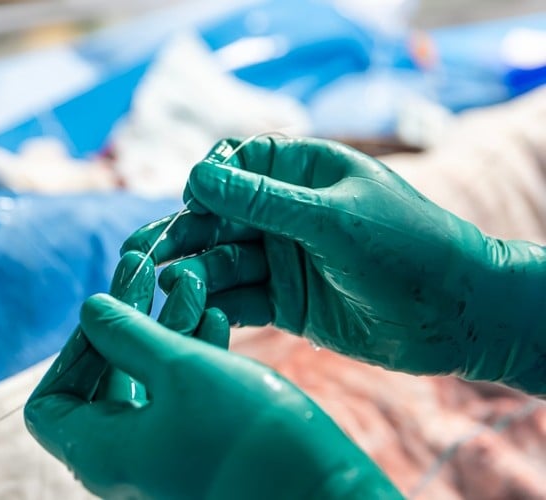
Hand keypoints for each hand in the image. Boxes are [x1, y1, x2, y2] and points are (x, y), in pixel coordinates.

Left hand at [25, 293, 400, 499]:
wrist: (329, 496)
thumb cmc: (249, 436)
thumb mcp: (179, 368)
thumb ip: (125, 333)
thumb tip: (88, 308)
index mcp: (98, 452)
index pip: (50, 401)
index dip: (71, 351)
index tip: (108, 309)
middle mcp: (124, 463)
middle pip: (102, 384)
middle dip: (127, 323)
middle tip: (148, 269)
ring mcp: (166, 460)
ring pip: (149, 386)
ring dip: (166, 331)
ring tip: (193, 283)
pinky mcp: (205, 454)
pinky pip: (183, 401)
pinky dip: (193, 358)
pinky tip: (217, 318)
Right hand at [122, 136, 544, 393]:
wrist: (458, 314)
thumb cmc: (406, 248)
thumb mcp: (331, 219)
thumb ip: (261, 201)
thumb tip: (194, 176)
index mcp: (300, 173)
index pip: (233, 166)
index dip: (205, 185)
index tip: (192, 205)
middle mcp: (285, 214)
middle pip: (215, 218)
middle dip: (181, 235)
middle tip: (139, 256)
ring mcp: (282, 258)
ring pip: (219, 260)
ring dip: (189, 272)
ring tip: (156, 287)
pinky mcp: (284, 302)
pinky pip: (238, 299)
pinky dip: (214, 305)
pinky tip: (189, 313)